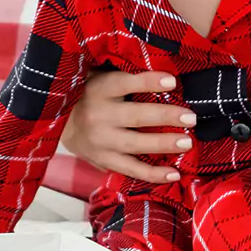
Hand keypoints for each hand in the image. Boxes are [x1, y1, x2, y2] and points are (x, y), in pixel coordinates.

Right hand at [60, 70, 195, 183]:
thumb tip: (167, 75)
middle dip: (165, 117)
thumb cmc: (92, 94)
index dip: (148, 82)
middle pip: (135, 116)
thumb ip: (127, 76)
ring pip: (135, 144)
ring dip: (163, 144)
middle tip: (191, 118)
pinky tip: (174, 174)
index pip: (124, 84)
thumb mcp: (101, 77)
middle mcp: (98, 116)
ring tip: (187, 143)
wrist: (59, 122)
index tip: (172, 80)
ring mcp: (100, 142)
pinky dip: (153, 174)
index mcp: (99, 90)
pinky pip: (130, 169)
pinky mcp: (103, 161)